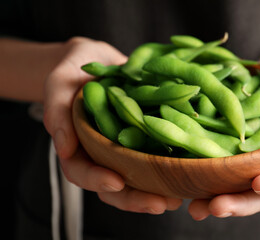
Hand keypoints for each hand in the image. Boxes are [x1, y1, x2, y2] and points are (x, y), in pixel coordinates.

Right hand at [43, 37, 181, 213]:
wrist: (99, 60)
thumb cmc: (74, 71)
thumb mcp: (59, 84)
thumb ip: (57, 112)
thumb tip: (64, 149)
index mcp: (79, 147)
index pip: (81, 171)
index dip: (96, 179)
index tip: (116, 181)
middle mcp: (104, 153)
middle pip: (115, 185)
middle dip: (136, 197)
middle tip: (159, 204)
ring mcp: (126, 147)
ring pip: (138, 177)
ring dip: (157, 190)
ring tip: (178, 197)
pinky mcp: (146, 137)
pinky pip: (156, 154)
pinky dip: (170, 165)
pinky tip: (188, 170)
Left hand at [188, 51, 259, 219]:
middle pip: (254, 193)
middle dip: (236, 202)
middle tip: (215, 207)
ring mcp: (243, 155)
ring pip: (229, 183)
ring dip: (211, 196)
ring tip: (195, 206)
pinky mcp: (223, 142)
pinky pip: (211, 158)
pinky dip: (195, 170)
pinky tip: (179, 176)